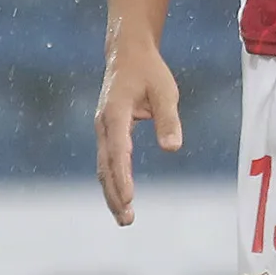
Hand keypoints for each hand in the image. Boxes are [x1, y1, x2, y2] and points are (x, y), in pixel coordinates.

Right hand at [95, 38, 180, 225]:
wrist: (127, 54)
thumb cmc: (149, 72)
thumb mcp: (165, 91)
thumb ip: (168, 120)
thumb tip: (172, 148)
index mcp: (114, 113)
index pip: (118, 151)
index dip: (122, 176)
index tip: (129, 199)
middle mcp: (103, 125)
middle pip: (105, 166)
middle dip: (114, 194)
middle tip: (127, 220)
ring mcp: (102, 130)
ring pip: (103, 167)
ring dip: (112, 193)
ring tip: (124, 218)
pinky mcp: (107, 133)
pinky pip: (107, 162)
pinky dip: (112, 182)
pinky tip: (121, 199)